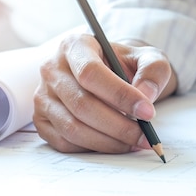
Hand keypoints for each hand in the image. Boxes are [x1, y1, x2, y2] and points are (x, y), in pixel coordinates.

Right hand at [33, 33, 176, 152]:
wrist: (108, 74)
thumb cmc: (125, 65)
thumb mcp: (147, 57)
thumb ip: (153, 71)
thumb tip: (145, 96)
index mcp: (74, 46)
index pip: (91, 73)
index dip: (120, 95)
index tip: (148, 112)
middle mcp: (52, 69)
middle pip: (82, 104)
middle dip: (118, 126)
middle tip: (146, 136)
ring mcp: (43, 96)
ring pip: (72, 128)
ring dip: (108, 141)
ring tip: (135, 142)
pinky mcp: (42, 121)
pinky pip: (65, 143)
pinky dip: (93, 149)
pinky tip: (116, 144)